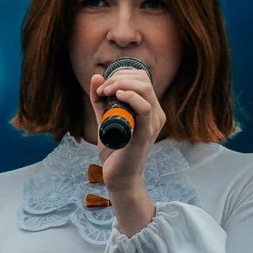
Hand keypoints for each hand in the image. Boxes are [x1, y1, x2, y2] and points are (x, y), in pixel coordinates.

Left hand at [88, 65, 165, 194]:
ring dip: (121, 84)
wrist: (119, 177)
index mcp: (150, 109)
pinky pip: (144, 108)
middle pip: (144, 80)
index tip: (102, 87)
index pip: (142, 78)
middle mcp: (156, 114)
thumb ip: (100, 100)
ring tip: (106, 93)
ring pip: (145, 89)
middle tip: (102, 90)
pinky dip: (131, 97)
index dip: (121, 75)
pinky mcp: (146, 134)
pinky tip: (117, 96)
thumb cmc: (114, 150)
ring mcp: (153, 123)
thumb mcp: (105, 119)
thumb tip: (96, 77)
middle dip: (119, 77)